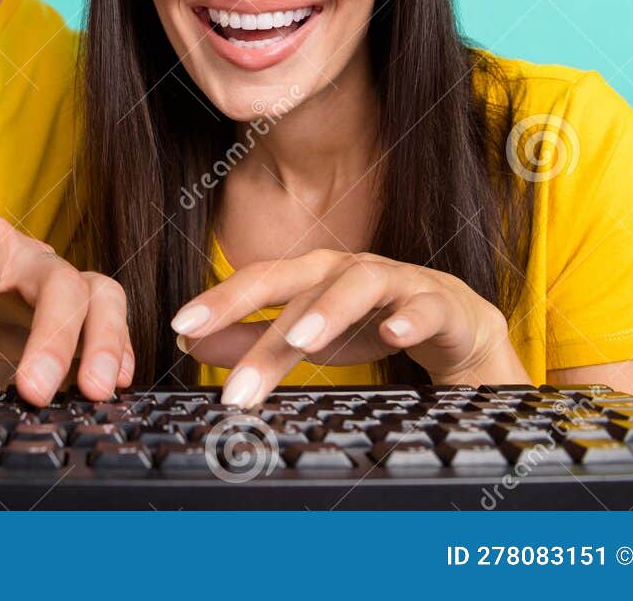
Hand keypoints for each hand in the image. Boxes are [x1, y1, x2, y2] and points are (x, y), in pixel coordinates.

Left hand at [0, 214, 133, 404]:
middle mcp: (31, 253)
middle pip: (54, 283)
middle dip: (47, 339)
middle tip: (31, 393)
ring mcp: (67, 276)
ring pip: (99, 295)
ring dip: (100, 343)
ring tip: (94, 393)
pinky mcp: (92, 303)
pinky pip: (118, 316)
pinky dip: (122, 347)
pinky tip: (118, 384)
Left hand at [171, 250, 525, 406]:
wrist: (453, 323)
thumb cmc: (370, 322)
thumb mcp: (306, 337)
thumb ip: (253, 338)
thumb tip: (191, 342)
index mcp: (310, 276)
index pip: (256, 282)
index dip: (218, 300)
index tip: (179, 326)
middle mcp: (345, 270)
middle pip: (295, 282)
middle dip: (254, 318)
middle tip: (221, 363)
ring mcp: (393, 282)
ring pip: (357, 286)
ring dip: (327, 310)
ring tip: (301, 342)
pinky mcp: (437, 304)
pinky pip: (425, 307)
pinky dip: (409, 319)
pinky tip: (395, 335)